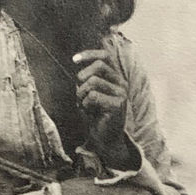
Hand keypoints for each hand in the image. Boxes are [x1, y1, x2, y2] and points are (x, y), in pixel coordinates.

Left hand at [74, 47, 129, 167]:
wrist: (105, 140)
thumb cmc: (95, 116)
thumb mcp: (89, 93)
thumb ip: (87, 78)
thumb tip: (77, 61)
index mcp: (116, 78)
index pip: (105, 56)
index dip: (89, 54)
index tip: (74, 60)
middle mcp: (121, 83)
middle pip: (98, 66)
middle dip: (82, 79)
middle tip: (81, 95)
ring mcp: (121, 94)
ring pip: (92, 81)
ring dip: (82, 95)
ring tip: (85, 106)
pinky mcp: (117, 105)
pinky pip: (92, 96)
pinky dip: (85, 105)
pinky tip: (91, 113)